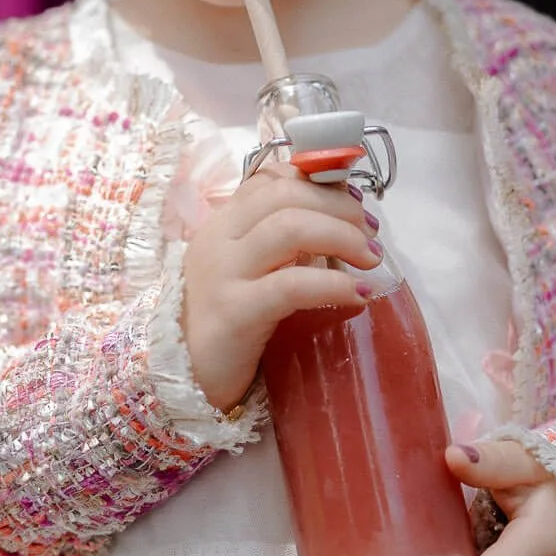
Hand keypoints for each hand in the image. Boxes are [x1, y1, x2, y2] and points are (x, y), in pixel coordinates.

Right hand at [181, 168, 377, 413]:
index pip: (270, 178)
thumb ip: (280, 244)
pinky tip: (358, 295)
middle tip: (370, 231)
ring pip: (290, 228)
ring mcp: (223, 274)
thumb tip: (343, 221)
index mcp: (222, 224)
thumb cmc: (227, 325)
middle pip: (285, 195)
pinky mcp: (235, 313)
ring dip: (343, 236)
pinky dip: (334, 284)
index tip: (354, 200)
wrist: (185, 378)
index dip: (319, 181)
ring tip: (370, 258)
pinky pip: (292, 285)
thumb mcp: (249, 272)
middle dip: (339, 205)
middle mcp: (218, 240)